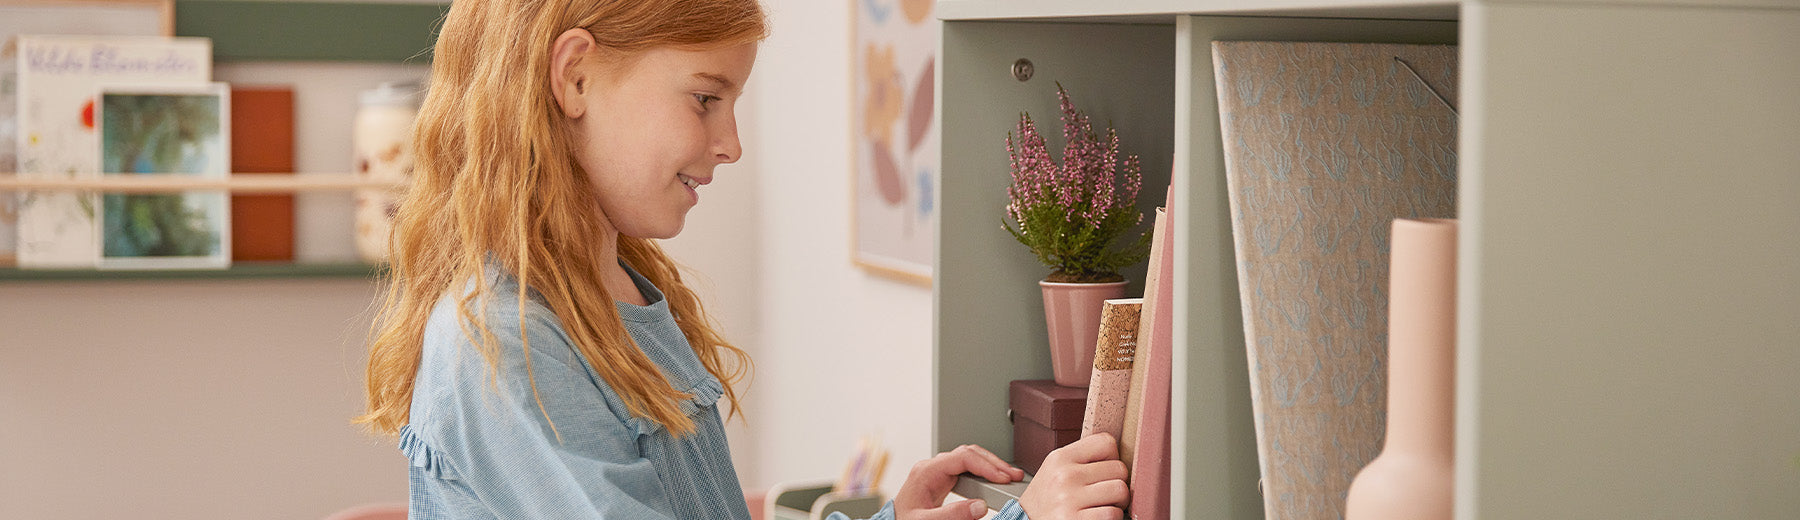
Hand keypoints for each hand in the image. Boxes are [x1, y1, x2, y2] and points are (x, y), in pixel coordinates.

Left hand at [893, 444, 1025, 519]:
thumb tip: (980, 506)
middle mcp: (932, 467)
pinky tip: (994, 480)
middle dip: (993, 463)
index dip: (985, 466)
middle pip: (969, 454)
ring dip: (990, 466)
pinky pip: (966, 469)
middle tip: (1013, 476)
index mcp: (926, 471)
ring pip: (969, 459)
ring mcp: (938, 472)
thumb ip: (952, 514)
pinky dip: (983, 473)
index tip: (1002, 477)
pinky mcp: (942, 480)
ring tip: (1009, 477)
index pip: (962, 458)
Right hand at [1018, 433, 1129, 519]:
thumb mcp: (1054, 470)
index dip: (1113, 457)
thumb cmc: (1045, 499)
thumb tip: (1116, 455)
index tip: (1105, 470)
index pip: (1106, 442)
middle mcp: (1064, 475)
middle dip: (1117, 483)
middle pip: (1119, 469)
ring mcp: (1069, 499)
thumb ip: (1081, 459)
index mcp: (1060, 458)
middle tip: (1105, 493)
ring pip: (1121, 491)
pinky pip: (1113, 514)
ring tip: (1103, 505)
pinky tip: (1096, 517)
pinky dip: (1111, 518)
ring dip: (1118, 502)